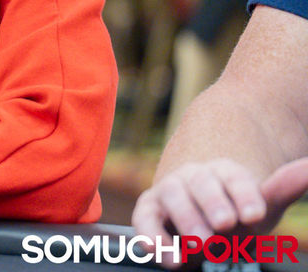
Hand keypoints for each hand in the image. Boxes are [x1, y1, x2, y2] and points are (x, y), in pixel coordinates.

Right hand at [132, 157, 307, 268]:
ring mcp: (168, 191)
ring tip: (202, 244)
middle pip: (202, 183)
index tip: (255, 215)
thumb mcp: (260, 207)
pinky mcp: (148, 210)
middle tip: (226, 225)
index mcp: (224, 172)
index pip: (235, 177)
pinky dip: (152, 236)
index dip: (244, 194)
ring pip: (173, 196)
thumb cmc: (235, 219)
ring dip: (187, 219)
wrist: (200, 225)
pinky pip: (144, 219)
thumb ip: (283, 187)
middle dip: (213, 203)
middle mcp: (194, 176)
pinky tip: (168, 256)